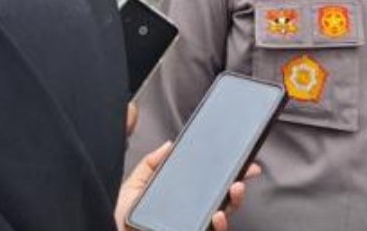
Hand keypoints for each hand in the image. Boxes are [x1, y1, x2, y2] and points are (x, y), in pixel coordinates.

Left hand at [115, 102, 261, 230]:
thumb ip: (150, 164)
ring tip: (235, 188)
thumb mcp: (133, 187)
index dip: (228, 172)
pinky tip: (217, 216)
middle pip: (223, 199)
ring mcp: (194, 227)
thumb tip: (168, 144)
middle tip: (246, 170)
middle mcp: (191, 215)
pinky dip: (221, 226)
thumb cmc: (120, 221)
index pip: (209, 184)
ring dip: (234, 202)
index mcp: (181, 200)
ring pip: (223, 218)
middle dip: (239, 184)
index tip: (242, 159)